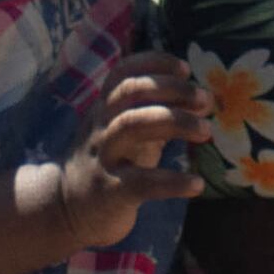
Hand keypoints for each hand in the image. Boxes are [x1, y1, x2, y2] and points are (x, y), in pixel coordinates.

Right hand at [47, 54, 202, 244]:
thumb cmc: (110, 164)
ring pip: (132, 125)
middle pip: (130, 91)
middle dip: (172, 89)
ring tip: (206, 131)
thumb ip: (161, 115)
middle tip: (205, 99)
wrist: (68, 210)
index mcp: (105, 108)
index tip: (185, 68)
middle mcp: (100, 125)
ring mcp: (103, 156)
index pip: (123, 72)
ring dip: (175, 121)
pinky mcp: (110, 191)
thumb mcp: (128, 134)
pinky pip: (143, 181)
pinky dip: (173, 181)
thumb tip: (204, 100)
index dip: (154, 63)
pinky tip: (197, 184)